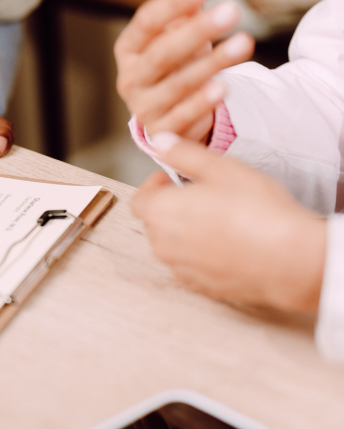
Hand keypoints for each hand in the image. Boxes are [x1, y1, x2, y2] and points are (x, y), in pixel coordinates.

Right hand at [114, 0, 254, 142]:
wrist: (171, 111)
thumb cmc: (176, 61)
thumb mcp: (180, 26)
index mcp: (128, 48)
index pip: (146, 22)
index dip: (174, 3)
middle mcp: (130, 78)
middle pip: (161, 54)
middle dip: (197, 31)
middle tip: (232, 9)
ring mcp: (143, 107)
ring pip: (175, 85)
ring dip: (210, 65)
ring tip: (243, 44)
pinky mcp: (162, 131)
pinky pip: (182, 117)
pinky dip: (202, 104)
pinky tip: (223, 88)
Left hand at [131, 133, 325, 311]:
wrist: (290, 259)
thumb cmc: (256, 210)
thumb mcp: (220, 168)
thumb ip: (183, 153)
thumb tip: (160, 141)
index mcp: (160, 213)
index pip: (139, 200)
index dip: (154, 187)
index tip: (174, 180)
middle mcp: (162, 244)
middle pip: (154, 222)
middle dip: (171, 207)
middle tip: (202, 196)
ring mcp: (180, 269)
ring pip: (172, 245)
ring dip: (185, 231)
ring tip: (218, 220)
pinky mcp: (200, 287)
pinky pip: (190, 266)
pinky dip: (200, 255)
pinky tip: (227, 245)